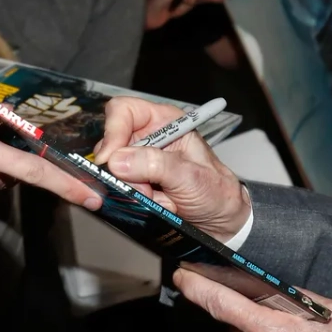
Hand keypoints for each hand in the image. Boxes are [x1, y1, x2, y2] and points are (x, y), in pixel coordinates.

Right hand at [94, 95, 251, 240]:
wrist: (220, 221)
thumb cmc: (215, 191)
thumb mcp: (189, 175)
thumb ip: (155, 164)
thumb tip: (119, 160)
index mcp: (164, 122)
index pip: (124, 111)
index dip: (113, 130)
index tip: (110, 158)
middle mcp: (147, 138)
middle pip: (112, 143)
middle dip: (123, 170)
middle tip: (144, 188)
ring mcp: (138, 162)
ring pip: (111, 170)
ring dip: (130, 189)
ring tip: (158, 198)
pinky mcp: (134, 183)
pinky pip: (117, 189)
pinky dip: (132, 200)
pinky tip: (154, 203)